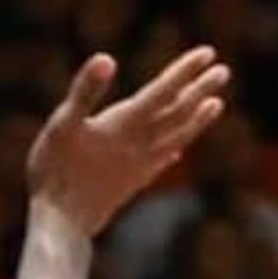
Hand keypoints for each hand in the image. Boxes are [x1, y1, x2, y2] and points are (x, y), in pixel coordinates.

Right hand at [25, 46, 228, 237]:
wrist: (61, 225)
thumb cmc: (55, 172)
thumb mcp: (61, 125)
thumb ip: (85, 92)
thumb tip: (106, 58)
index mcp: (123, 125)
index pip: (161, 92)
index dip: (184, 71)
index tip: (208, 53)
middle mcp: (138, 145)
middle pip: (176, 114)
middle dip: (199, 91)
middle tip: (223, 72)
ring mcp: (137, 167)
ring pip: (175, 138)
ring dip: (196, 120)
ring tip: (216, 105)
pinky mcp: (130, 184)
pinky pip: (160, 163)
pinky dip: (173, 150)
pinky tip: (178, 150)